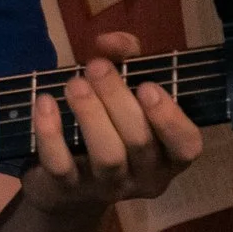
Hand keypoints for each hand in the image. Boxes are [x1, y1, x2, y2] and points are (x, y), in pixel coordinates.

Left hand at [23, 33, 202, 219]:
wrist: (65, 184)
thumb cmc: (108, 126)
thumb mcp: (124, 90)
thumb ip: (125, 59)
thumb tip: (110, 41)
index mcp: (170, 154)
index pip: (186, 145)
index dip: (170, 118)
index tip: (147, 86)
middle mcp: (145, 176)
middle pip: (139, 142)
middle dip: (117, 100)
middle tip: (95, 67)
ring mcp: (107, 187)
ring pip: (107, 156)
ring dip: (90, 114)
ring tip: (74, 84)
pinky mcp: (68, 190)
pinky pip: (61, 164)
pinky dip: (51, 133)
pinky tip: (45, 103)